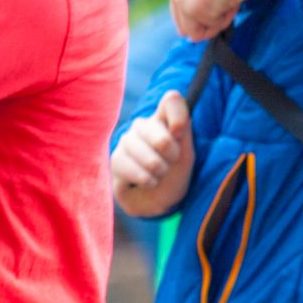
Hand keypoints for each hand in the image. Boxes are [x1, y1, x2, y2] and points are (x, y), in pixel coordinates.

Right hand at [112, 90, 194, 219]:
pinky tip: (148, 182)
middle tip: (170, 164)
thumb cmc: (173, 175)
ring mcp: (127, 140)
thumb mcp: (186, 155)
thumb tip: (176, 124)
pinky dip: (145, 179)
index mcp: (163, 119)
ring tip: (158, 175)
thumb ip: (183, 133)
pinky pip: (131, 166)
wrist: (158, 201)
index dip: (178, 116)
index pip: (171, 100)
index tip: (179, 135)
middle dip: (171, 156)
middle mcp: (143, 125)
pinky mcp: (116, 159)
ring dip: (158, 170)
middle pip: (160, 133)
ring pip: (146, 153)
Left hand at [168, 0, 243, 42]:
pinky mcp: (193, 10)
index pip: (180, 9)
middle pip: (184, 27)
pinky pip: (213, 27)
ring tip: (232, 5)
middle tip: (224, 17)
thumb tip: (202, 23)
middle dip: (205, 27)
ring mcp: (182, 1)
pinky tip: (233, 3)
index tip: (215, 17)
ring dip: (218, 23)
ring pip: (197, 31)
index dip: (199, 19)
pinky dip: (225, 20)